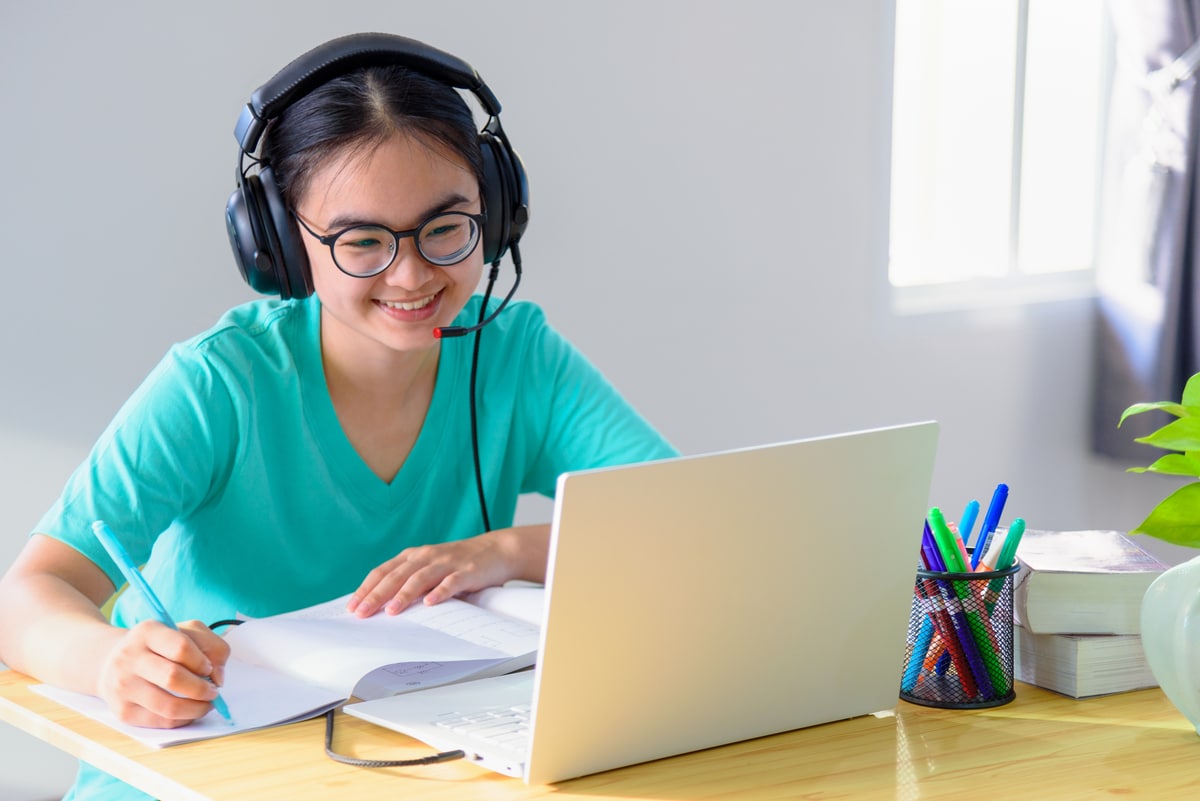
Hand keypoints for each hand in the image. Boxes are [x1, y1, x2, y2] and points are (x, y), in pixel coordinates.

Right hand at [95, 619, 230, 727]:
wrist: (113, 661)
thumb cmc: (160, 646)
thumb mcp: (186, 631)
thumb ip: (212, 646)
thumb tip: (218, 677)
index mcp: (148, 632)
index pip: (181, 647)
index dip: (202, 661)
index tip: (209, 668)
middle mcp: (129, 657)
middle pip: (173, 678)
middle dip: (201, 689)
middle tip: (213, 692)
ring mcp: (123, 686)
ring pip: (168, 706)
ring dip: (197, 708)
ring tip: (206, 704)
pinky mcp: (123, 711)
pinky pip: (161, 721)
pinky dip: (183, 719)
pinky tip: (190, 711)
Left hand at [347, 525, 548, 617]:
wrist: (496, 550)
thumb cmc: (459, 564)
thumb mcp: (430, 569)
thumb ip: (410, 582)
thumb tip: (381, 606)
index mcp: (414, 556)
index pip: (383, 571)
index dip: (366, 588)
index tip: (352, 607)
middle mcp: (427, 556)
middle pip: (397, 575)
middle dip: (377, 594)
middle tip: (363, 613)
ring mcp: (447, 563)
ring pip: (420, 578)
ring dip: (404, 594)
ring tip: (391, 611)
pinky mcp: (467, 570)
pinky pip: (451, 581)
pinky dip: (440, 592)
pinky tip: (431, 603)